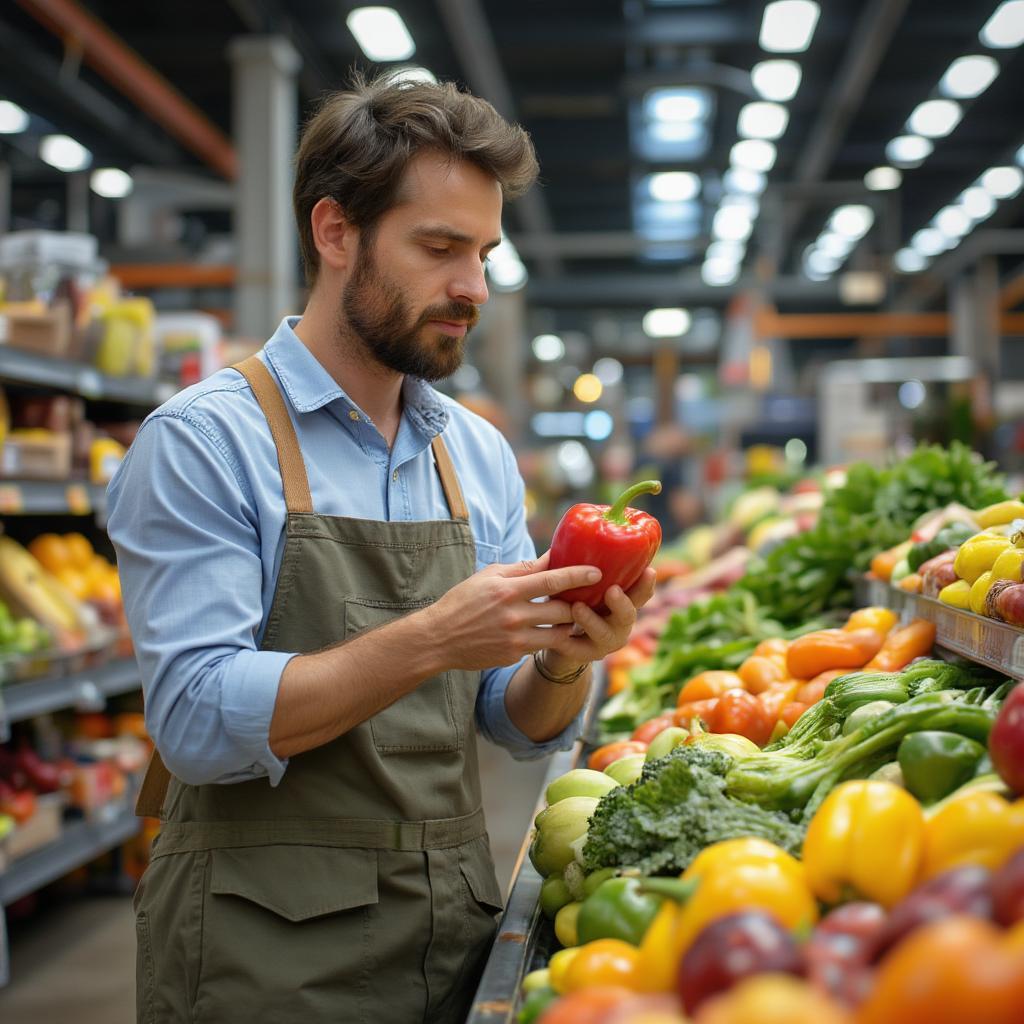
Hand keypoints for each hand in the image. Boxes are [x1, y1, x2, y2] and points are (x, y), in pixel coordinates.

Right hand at [422, 551, 602, 670]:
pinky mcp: (513, 655)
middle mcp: (514, 615)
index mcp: (508, 590)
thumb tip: (551, 558)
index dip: (578, 575)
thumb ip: (522, 569)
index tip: (598, 572)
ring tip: (573, 617)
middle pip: (562, 610)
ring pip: (558, 633)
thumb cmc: (464, 600)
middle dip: (578, 605)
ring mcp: (515, 639)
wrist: (439, 638)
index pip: (552, 580)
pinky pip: (541, 646)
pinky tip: (547, 631)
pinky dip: (547, 638)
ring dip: (569, 625)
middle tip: (588, 599)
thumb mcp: (489, 576)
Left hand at [540, 566, 657, 676]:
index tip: (648, 570)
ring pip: (606, 634)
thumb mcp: (576, 583)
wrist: (558, 638)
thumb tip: (570, 536)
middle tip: (612, 590)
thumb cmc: (571, 601)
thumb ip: (576, 565)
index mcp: (622, 602)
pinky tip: (560, 636)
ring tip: (577, 607)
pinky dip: (570, 643)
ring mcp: (605, 642)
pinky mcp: (586, 655)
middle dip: (622, 603)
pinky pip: (580, 651)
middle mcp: (619, 623)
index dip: (646, 584)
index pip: (641, 593)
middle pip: (629, 615)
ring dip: (592, 621)